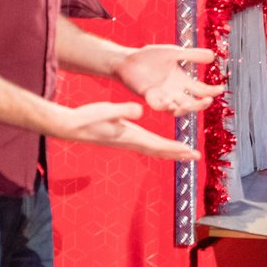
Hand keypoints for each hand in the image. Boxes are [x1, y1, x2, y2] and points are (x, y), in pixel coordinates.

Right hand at [52, 101, 201, 160]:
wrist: (70, 126)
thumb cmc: (87, 117)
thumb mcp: (106, 110)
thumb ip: (123, 110)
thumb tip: (140, 110)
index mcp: (130, 136)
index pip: (158, 145)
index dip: (175, 149)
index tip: (190, 152)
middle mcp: (131, 141)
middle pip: (159, 150)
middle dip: (178, 153)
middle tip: (196, 156)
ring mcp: (126, 140)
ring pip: (153, 148)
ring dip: (170, 151)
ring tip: (185, 152)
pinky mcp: (123, 136)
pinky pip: (146, 144)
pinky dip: (158, 145)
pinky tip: (161, 144)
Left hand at [113, 45, 222, 114]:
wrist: (128, 60)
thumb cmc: (150, 56)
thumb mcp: (174, 53)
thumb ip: (192, 55)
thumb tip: (213, 56)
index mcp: (182, 81)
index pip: (200, 90)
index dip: (211, 91)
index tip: (221, 89)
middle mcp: (174, 91)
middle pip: (192, 102)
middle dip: (200, 104)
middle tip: (208, 100)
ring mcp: (163, 96)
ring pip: (177, 108)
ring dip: (183, 108)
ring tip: (188, 105)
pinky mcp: (149, 97)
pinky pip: (159, 106)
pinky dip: (165, 106)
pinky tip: (170, 104)